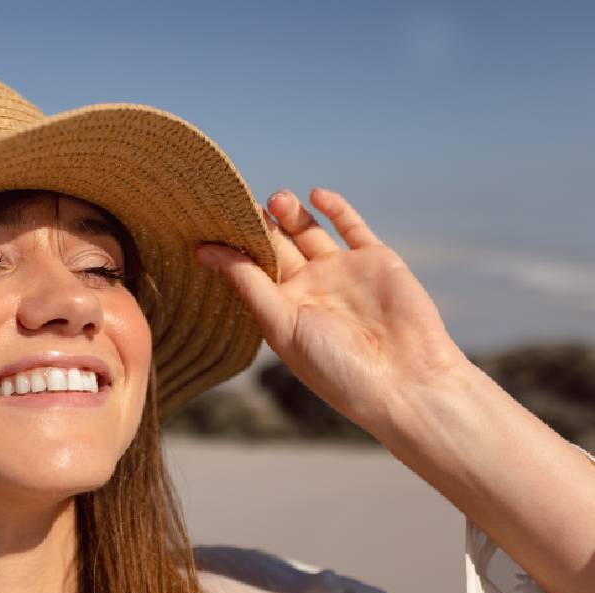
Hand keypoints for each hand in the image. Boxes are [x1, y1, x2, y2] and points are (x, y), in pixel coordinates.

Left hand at [195, 188, 468, 435]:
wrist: (404, 380)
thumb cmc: (335, 365)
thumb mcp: (281, 324)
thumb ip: (248, 282)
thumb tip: (204, 251)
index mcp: (282, 309)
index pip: (250, 268)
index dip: (233, 246)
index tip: (208, 221)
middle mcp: (310, 289)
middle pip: (277, 244)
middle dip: (260, 223)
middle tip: (240, 200)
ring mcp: (342, 272)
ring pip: (309, 231)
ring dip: (291, 213)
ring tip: (275, 199)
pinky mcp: (375, 260)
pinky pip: (351, 226)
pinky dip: (335, 208)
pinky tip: (315, 195)